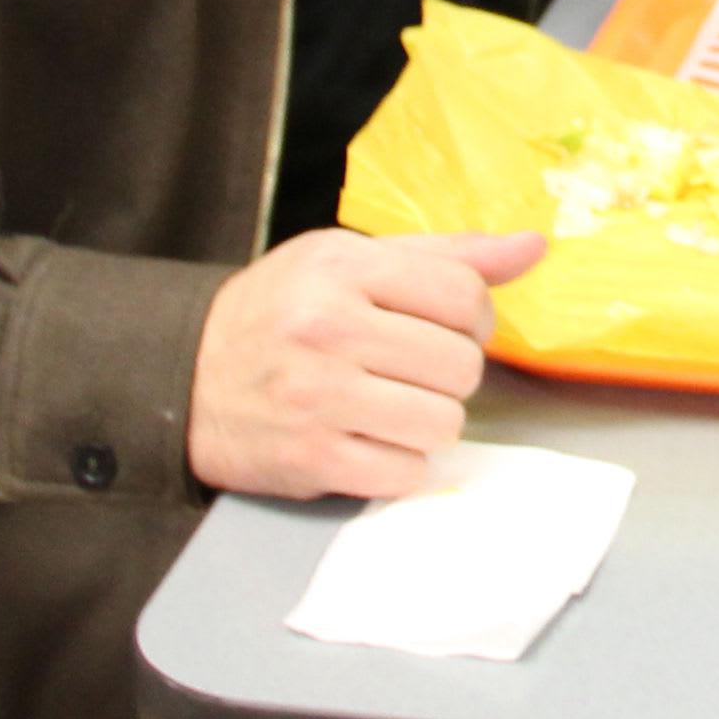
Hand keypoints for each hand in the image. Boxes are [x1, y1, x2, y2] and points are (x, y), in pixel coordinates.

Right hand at [188, 228, 545, 501]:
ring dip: (427, 423)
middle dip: (447, 374)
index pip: (464, 294)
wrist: (184, 378)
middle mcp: (329, 328)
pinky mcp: (312, 460)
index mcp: (342, 267)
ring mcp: (319, 398)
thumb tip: (534, 246)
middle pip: (461, 366)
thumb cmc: (281, 313)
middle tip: (408, 371)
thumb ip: (445, 255)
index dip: (473, 319)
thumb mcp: (348, 260)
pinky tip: (367, 441)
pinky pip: (406, 472)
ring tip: (388, 407)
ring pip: (443, 424)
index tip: (445, 328)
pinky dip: (398, 464)